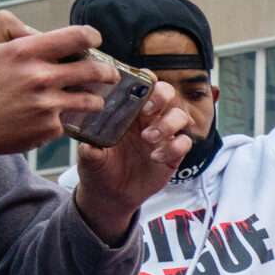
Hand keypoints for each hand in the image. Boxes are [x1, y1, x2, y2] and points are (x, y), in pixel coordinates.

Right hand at [0, 15, 114, 156]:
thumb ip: (8, 26)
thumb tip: (37, 31)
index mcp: (26, 52)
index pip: (77, 36)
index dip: (92, 36)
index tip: (94, 40)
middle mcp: (41, 77)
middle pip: (96, 70)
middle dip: (107, 71)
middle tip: (108, 73)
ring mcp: (48, 105)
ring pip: (92, 100)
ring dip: (94, 98)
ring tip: (89, 98)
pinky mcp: (49, 128)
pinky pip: (70, 121)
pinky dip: (66, 118)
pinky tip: (55, 116)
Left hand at [71, 83, 192, 240]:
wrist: (111, 194)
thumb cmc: (99, 168)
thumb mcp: (88, 158)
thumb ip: (90, 151)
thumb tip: (91, 147)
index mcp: (127, 111)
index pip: (142, 86)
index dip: (147, 79)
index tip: (143, 83)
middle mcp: (148, 119)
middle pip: (167, 94)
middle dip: (162, 96)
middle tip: (148, 110)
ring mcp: (163, 136)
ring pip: (181, 116)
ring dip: (167, 124)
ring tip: (148, 139)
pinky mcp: (174, 154)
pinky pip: (185, 142)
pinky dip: (174, 147)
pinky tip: (156, 158)